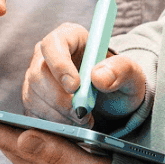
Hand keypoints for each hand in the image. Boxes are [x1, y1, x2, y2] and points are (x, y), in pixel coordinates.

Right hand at [22, 22, 146, 126]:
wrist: (113, 104)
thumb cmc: (120, 82)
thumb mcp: (132, 74)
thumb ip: (121, 69)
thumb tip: (98, 76)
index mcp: (70, 37)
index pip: (53, 44)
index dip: (60, 65)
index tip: (75, 86)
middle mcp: (47, 55)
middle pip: (38, 73)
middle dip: (59, 98)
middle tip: (82, 114)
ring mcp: (37, 78)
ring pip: (33, 96)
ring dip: (58, 114)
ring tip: (84, 121)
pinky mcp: (33, 101)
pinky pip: (32, 114)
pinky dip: (52, 124)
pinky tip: (72, 126)